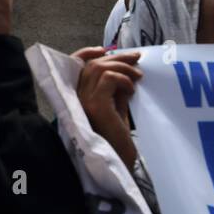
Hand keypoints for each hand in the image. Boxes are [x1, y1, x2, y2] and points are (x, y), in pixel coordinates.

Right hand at [74, 46, 139, 166]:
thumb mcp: (116, 109)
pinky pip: (109, 79)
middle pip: (91, 64)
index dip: (87, 53)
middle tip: (137, 58)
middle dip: (116, 57)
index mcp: (78, 99)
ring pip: (99, 68)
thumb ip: (116, 91)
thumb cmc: (118, 141)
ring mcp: (83, 102)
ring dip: (123, 67)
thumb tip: (126, 72)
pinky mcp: (95, 106)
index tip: (106, 49)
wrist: (119, 164)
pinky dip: (124, 79)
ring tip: (138, 77)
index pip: (75, 67)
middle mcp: (76, 98)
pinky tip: (132, 90)